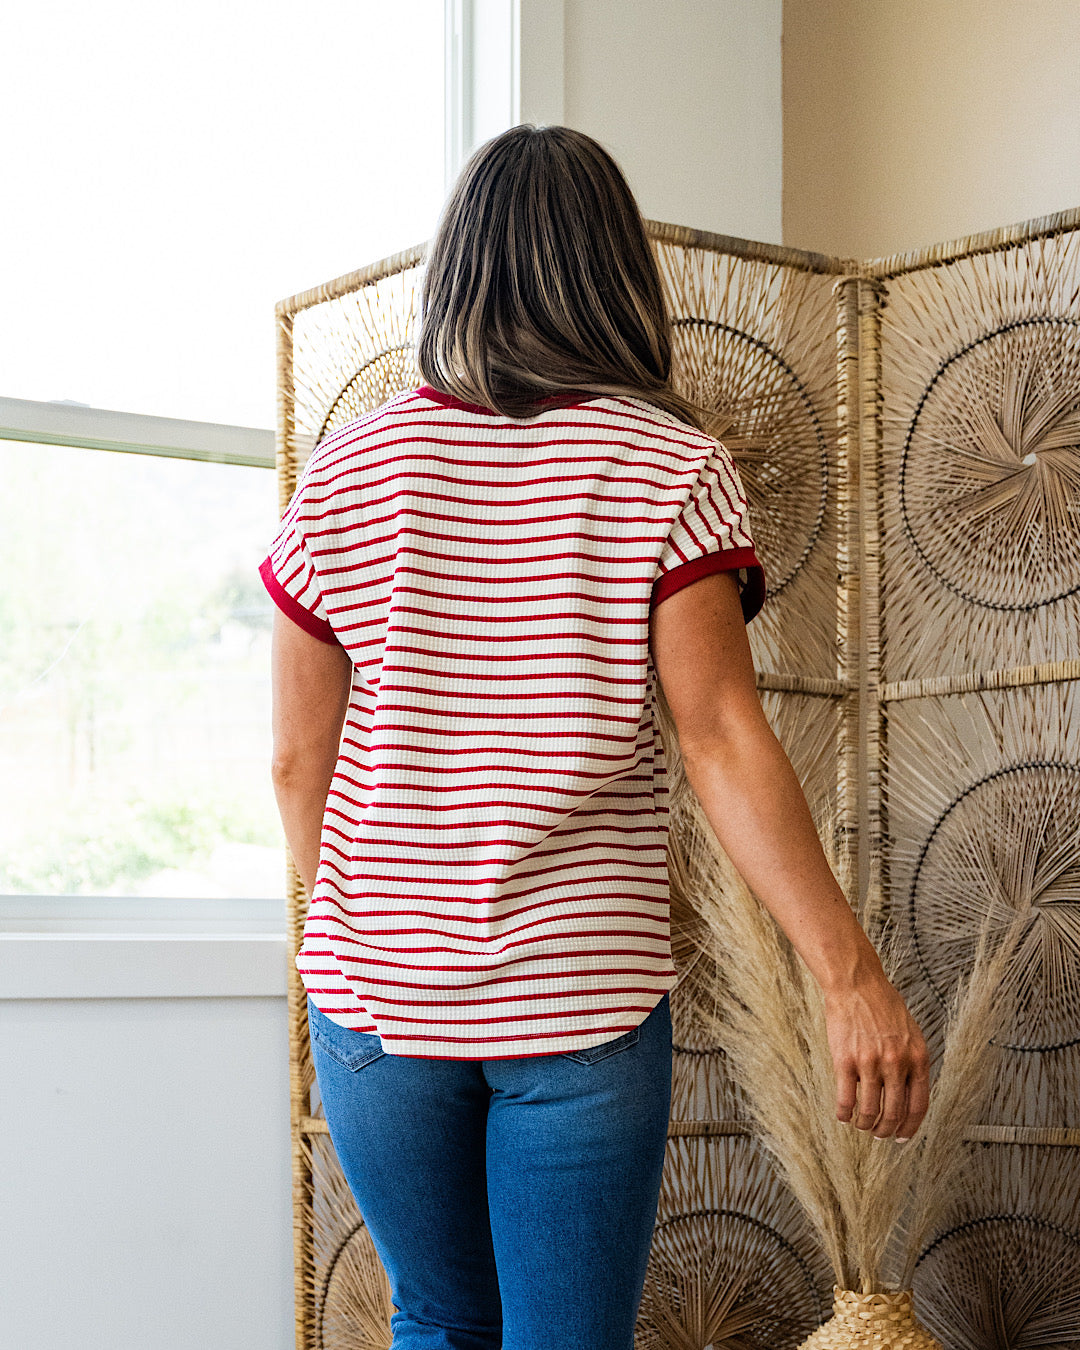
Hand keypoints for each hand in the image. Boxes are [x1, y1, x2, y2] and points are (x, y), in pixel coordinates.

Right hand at [823, 974, 930, 1140]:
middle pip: (894, 1113)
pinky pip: (845, 1098)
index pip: (918, 1106)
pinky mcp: (845, 1060)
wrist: (856, 983)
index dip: (910, 1127)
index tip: (901, 1136)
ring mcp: (870, 1063)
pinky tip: (843, 1115)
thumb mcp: (910, 1033)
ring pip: (870, 1111)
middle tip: (879, 1135)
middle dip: (886, 1130)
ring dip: (865, 1124)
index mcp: (917, 1058)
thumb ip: (912, 1062)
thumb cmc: (882, 1004)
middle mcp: (896, 1063)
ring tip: (860, 1125)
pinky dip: (844, 1113)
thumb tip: (909, 1092)